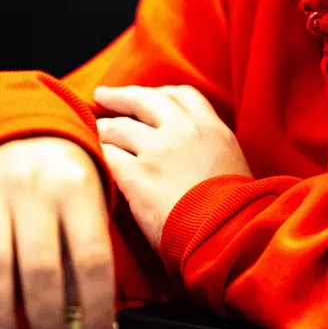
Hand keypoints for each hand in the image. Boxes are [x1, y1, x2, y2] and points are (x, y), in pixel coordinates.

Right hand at [0, 136, 114, 328]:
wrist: (16, 117)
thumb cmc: (61, 170)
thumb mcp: (88, 195)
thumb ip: (85, 244)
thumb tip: (84, 310)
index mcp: (79, 190)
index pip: (92, 259)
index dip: (96, 308)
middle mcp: (36, 189)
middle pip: (42, 268)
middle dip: (48, 322)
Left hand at [95, 84, 249, 251]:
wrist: (227, 235)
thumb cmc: (235, 210)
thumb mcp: (233, 164)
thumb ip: (211, 148)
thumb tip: (196, 150)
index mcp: (212, 128)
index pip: (182, 95)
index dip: (159, 93)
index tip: (146, 98)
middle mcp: (183, 131)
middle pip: (144, 100)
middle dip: (120, 96)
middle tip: (103, 96)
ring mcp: (157, 151)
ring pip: (117, 126)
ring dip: (103, 128)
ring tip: (94, 132)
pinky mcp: (136, 175)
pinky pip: (107, 155)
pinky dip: (98, 154)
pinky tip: (92, 159)